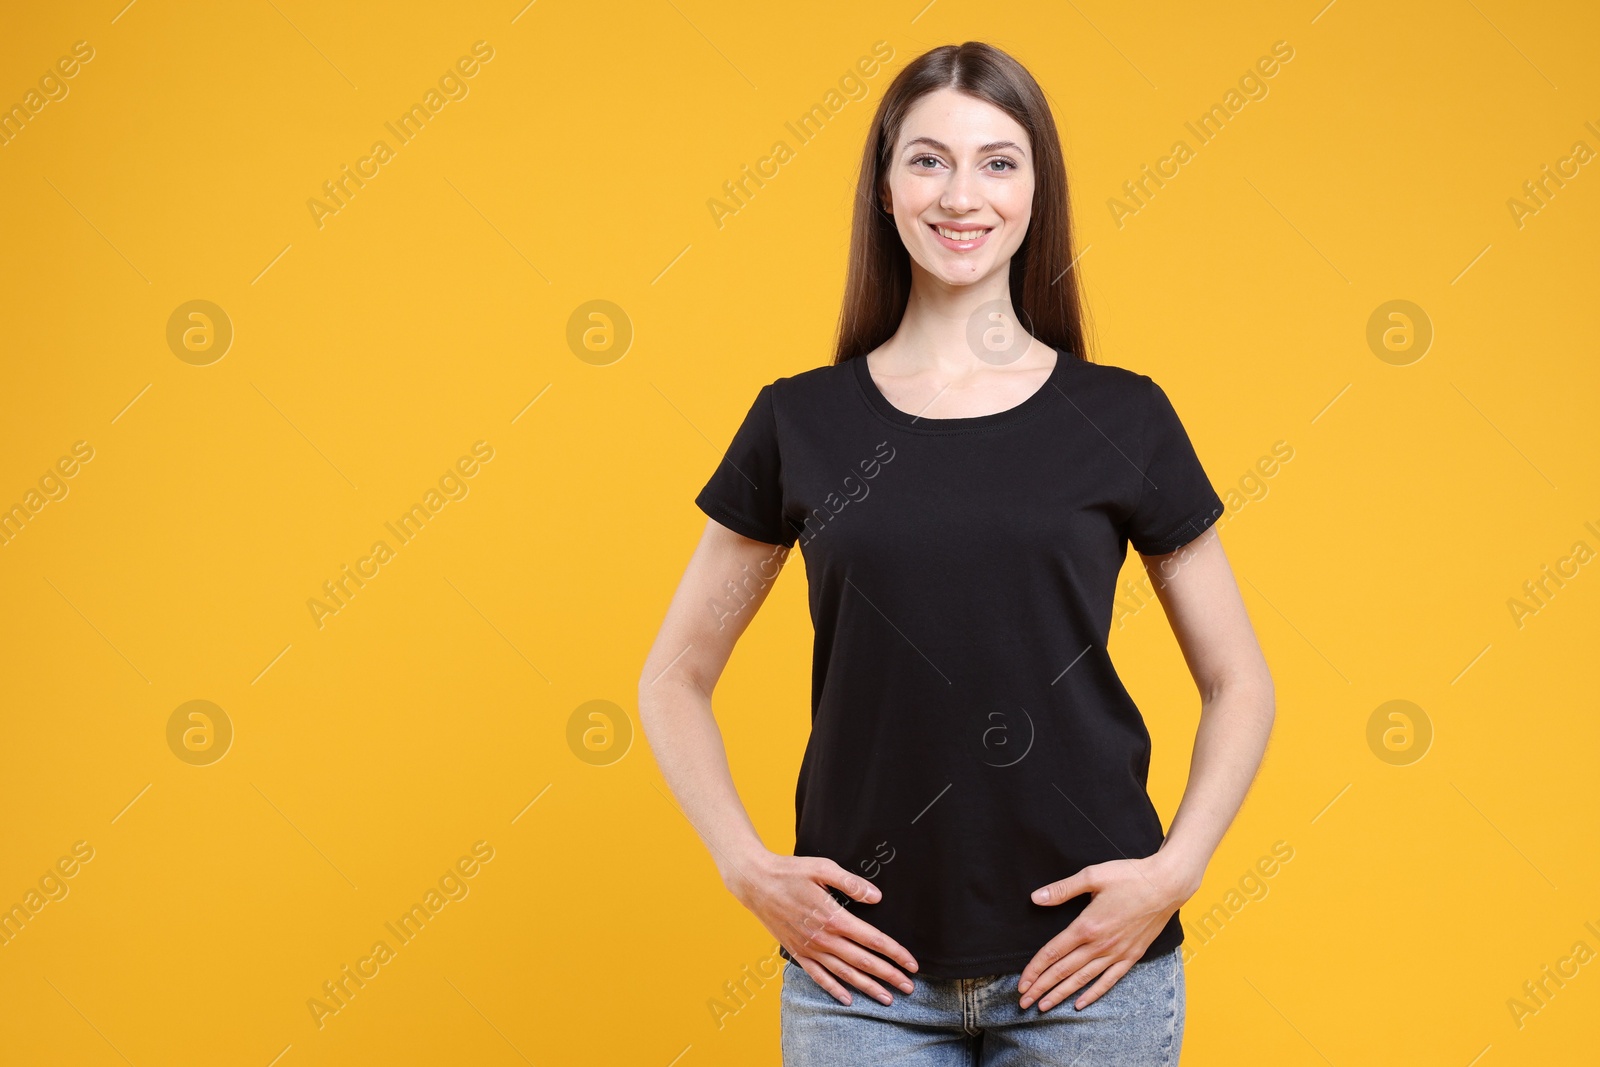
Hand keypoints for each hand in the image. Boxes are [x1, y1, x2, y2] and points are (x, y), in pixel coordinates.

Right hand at [724, 850, 918, 1006]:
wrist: (755, 882)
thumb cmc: (791, 871)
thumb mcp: (823, 868)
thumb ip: (852, 884)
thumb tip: (877, 897)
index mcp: (835, 918)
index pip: (873, 940)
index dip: (895, 953)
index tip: (912, 965)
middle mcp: (824, 939)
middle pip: (864, 962)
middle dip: (889, 976)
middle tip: (909, 988)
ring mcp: (810, 949)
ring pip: (845, 974)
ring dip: (868, 987)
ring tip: (887, 998)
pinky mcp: (797, 953)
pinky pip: (819, 977)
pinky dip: (834, 990)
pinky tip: (848, 999)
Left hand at [1017, 855, 1193, 1011]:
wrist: (1166, 885)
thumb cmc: (1129, 876)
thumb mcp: (1092, 876)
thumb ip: (1062, 889)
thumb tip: (1036, 897)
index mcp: (1086, 925)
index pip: (1053, 953)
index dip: (1034, 970)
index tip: (1021, 983)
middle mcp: (1100, 945)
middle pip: (1063, 971)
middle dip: (1041, 988)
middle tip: (1023, 1003)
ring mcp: (1117, 953)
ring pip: (1083, 980)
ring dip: (1061, 995)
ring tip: (1044, 1007)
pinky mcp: (1131, 956)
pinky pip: (1109, 981)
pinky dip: (1093, 994)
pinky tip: (1080, 1004)